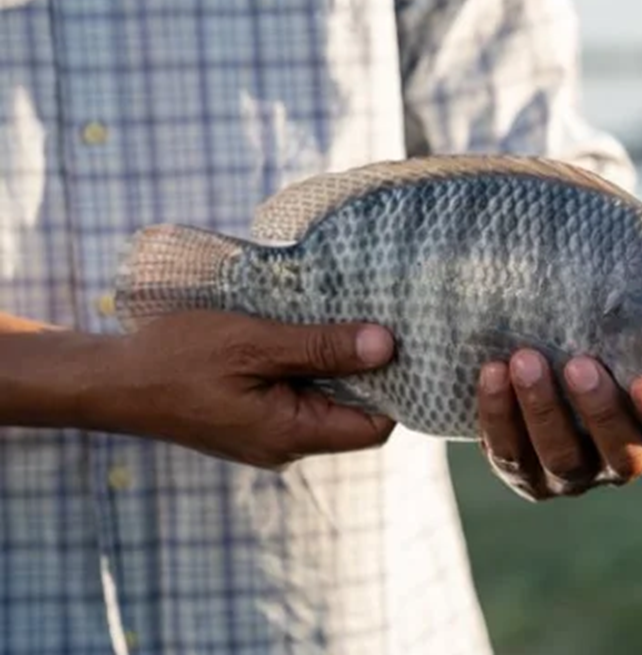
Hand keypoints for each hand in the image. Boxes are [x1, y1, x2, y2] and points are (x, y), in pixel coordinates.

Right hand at [92, 311, 396, 468]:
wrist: (111, 380)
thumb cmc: (176, 358)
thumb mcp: (254, 342)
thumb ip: (322, 346)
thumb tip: (387, 346)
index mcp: (290, 435)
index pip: (374, 429)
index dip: (396, 389)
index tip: (406, 344)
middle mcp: (285, 446)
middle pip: (353, 415)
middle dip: (369, 372)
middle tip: (379, 320)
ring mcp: (267, 436)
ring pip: (325, 403)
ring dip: (336, 365)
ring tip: (342, 319)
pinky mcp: (252, 421)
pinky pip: (297, 398)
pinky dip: (308, 368)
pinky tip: (306, 334)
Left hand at [476, 351, 641, 500]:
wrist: (547, 338)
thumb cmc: (618, 334)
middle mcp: (624, 458)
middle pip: (623, 454)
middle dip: (600, 412)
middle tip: (580, 363)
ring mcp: (573, 470)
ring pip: (563, 458)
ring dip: (543, 411)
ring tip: (524, 359)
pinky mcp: (523, 470)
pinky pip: (510, 453)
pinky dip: (499, 416)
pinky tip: (490, 373)